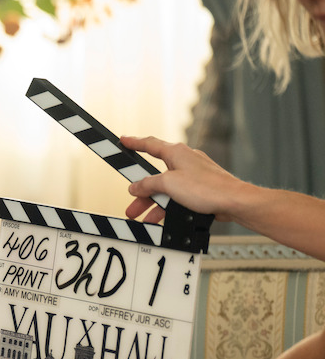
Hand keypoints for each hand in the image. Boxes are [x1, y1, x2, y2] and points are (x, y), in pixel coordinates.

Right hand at [119, 136, 246, 224]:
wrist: (234, 202)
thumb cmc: (207, 188)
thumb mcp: (168, 184)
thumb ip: (148, 184)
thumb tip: (136, 186)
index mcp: (177, 152)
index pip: (150, 144)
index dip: (134, 142)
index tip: (124, 140)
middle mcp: (185, 161)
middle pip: (155, 174)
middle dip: (141, 190)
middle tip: (130, 199)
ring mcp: (193, 174)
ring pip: (165, 188)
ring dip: (152, 202)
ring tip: (140, 215)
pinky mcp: (199, 188)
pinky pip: (176, 196)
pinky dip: (166, 205)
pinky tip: (159, 217)